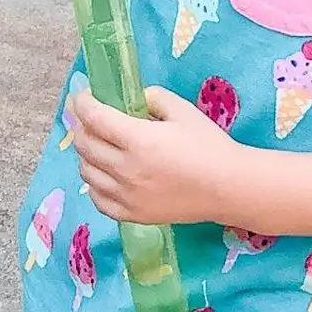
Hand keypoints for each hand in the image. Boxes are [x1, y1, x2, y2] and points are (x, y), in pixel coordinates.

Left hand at [67, 86, 248, 225]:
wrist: (229, 188)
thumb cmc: (209, 146)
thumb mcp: (182, 110)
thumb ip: (152, 98)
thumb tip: (132, 98)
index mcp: (139, 140)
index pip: (94, 118)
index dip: (83, 103)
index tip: (82, 97)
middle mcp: (127, 170)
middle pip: (85, 144)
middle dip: (81, 126)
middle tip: (89, 118)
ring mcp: (127, 196)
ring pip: (87, 171)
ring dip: (86, 154)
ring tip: (97, 145)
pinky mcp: (132, 215)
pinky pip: (98, 199)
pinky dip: (94, 184)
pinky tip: (104, 174)